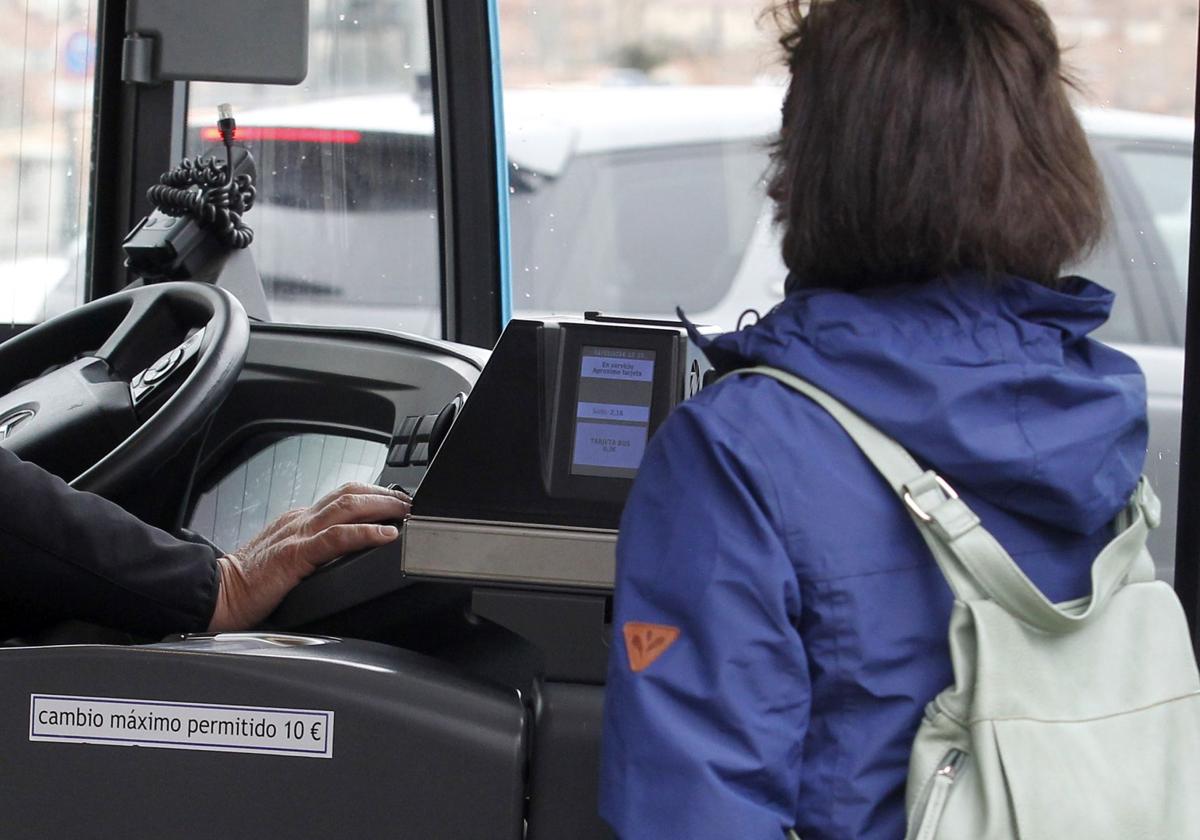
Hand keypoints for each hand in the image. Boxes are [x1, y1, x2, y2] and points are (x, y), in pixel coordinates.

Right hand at [207, 482, 410, 631]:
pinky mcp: (295, 555)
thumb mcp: (288, 558)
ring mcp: (298, 534)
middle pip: (350, 494)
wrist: (217, 594)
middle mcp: (300, 520)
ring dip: (382, 506)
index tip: (396, 502)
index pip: (342, 497)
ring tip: (406, 512)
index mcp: (298, 520)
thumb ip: (313, 551)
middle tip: (410, 503)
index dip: (372, 495)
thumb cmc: (249, 583)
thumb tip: (345, 555)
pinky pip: (336, 538)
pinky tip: (386, 535)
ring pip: (347, 507)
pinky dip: (365, 533)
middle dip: (384, 495)